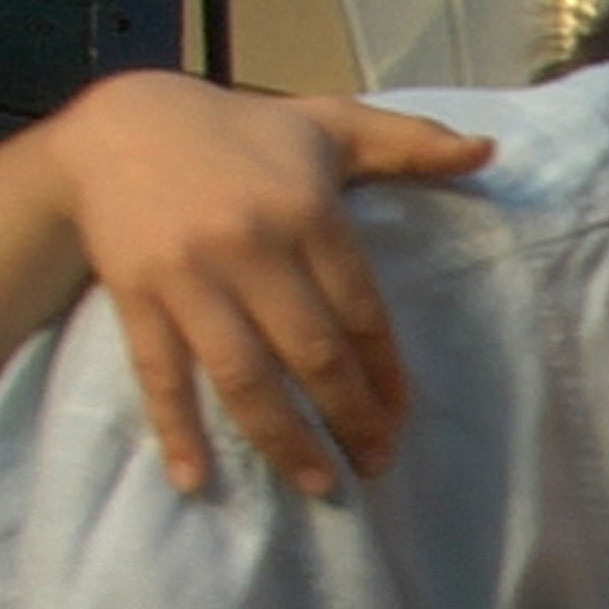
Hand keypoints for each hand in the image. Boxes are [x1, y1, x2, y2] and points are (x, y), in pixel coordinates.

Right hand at [46, 71, 494, 494]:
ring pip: (245, 376)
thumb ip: (409, 142)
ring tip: (321, 485)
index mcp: (307, 210)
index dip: (385, 372)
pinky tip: (198, 480)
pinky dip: (177, 431)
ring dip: (285, 440)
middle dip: (350, 418)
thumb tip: (489, 151)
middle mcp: (252, 246)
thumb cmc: (240, 132)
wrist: (119, 124)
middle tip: (375, 464)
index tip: (400, 417)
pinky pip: (160, 374)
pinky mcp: (138, 296)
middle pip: (313, 354)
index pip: (361, 311)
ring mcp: (191, 276)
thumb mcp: (328, 122)